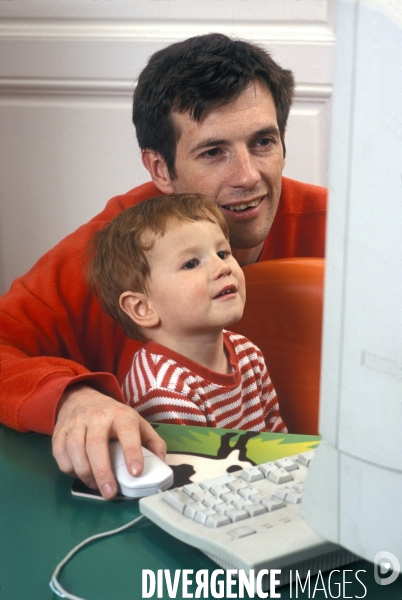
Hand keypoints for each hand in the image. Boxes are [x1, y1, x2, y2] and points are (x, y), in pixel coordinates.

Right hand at [52, 384, 165, 498]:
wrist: (81, 398)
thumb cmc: (113, 416)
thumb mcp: (137, 423)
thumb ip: (153, 442)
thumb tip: (161, 464)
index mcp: (121, 415)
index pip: (128, 431)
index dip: (132, 452)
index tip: (136, 472)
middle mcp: (97, 417)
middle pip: (96, 444)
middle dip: (103, 472)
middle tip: (110, 493)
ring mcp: (76, 423)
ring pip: (75, 449)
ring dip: (85, 473)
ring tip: (96, 485)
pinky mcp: (59, 431)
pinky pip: (60, 453)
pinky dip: (69, 468)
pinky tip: (80, 475)